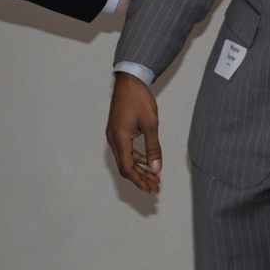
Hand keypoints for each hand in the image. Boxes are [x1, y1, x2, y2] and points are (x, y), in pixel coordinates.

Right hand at [106, 72, 162, 192]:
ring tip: (154, 177)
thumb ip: (153, 147)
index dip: (139, 181)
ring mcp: (113, 135)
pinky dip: (136, 157)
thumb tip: (157, 168)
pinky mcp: (116, 130)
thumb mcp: (150, 123)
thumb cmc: (139, 98)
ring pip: (125, 159)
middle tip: (155, 187)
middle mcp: (113, 139)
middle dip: (140, 178)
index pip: (128, 168)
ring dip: (139, 168)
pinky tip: (147, 160)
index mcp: (120, 139)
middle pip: (125, 167)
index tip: (150, 189)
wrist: (129, 80)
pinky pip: (125, 150)